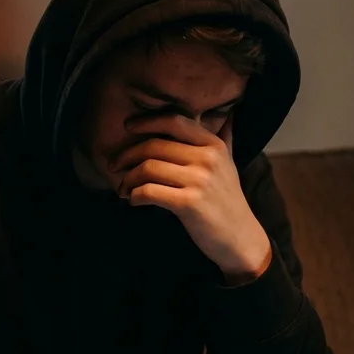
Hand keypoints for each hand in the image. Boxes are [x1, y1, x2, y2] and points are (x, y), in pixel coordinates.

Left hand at [112, 119, 271, 282]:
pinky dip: (135, 196)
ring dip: (128, 179)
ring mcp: (199, 180)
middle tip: (114, 166)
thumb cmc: (228, 201)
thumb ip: (223, 139)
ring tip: (123, 189)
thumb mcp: (229, 164)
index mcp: (213, 145)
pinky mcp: (188, 203)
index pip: (174, 121)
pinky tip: (133, 201)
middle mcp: (207, 158)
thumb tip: (228, 115)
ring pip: (148, 168)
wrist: (240, 238)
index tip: (128, 127)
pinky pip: (149, 192)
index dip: (146, 121)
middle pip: (154, 145)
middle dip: (127, 155)